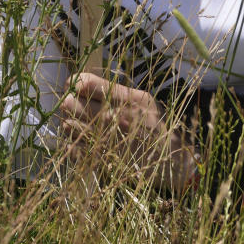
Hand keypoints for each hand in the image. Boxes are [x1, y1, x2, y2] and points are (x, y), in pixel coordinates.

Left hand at [58, 71, 198, 193]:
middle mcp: (117, 117)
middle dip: (69, 103)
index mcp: (127, 98)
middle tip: (70, 105)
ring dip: (70, 124)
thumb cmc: (155, 125)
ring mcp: (109, 140)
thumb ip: (116, 92)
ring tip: (72, 123)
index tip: (73, 86)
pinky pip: (77, 149)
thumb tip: (84, 84)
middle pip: (75, 104)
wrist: (173, 159)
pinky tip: (76, 142)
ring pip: (72, 127)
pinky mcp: (105, 160)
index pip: (88, 83)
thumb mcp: (143, 100)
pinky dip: (73, 145)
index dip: (76, 83)